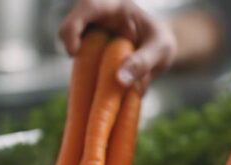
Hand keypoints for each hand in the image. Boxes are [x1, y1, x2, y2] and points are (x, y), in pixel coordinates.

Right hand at [59, 0, 176, 92]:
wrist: (159, 46)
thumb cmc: (161, 40)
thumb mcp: (160, 50)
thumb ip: (143, 62)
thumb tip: (120, 80)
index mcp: (115, 5)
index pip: (88, 6)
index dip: (73, 27)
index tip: (74, 52)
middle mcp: (98, 17)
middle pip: (69, 27)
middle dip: (71, 49)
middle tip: (86, 72)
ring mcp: (90, 34)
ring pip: (72, 49)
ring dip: (83, 70)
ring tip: (104, 84)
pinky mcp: (89, 50)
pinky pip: (81, 64)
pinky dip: (88, 79)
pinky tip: (105, 89)